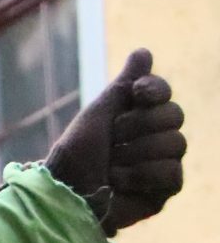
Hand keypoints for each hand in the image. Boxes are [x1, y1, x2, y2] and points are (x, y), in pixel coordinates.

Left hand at [43, 48, 185, 235]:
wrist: (66, 190)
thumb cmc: (77, 153)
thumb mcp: (98, 113)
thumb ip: (123, 84)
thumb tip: (144, 51)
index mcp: (139, 115)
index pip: (164, 93)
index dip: (155, 90)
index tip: (136, 93)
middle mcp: (156, 136)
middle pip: (175, 115)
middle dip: (139, 126)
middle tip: (113, 139)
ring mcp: (162, 162)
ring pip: (176, 144)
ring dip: (136, 154)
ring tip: (111, 166)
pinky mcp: (164, 189)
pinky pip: (172, 173)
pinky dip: (141, 176)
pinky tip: (120, 182)